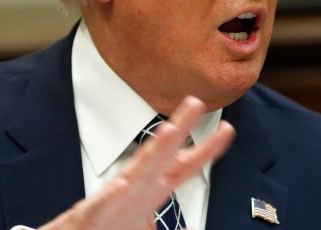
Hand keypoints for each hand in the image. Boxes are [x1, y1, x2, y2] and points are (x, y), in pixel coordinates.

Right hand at [38, 96, 234, 229]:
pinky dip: (110, 197)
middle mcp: (135, 190)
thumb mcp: (145, 226)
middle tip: (196, 102)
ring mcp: (115, 201)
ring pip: (134, 174)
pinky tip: (121, 186)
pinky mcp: (93, 217)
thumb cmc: (108, 227)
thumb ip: (166, 224)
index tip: (227, 130)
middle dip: (180, 130)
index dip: (206, 150)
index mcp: (150, 193)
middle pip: (162, 158)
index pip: (183, 167)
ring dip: (151, 153)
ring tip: (167, 132)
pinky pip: (102, 206)